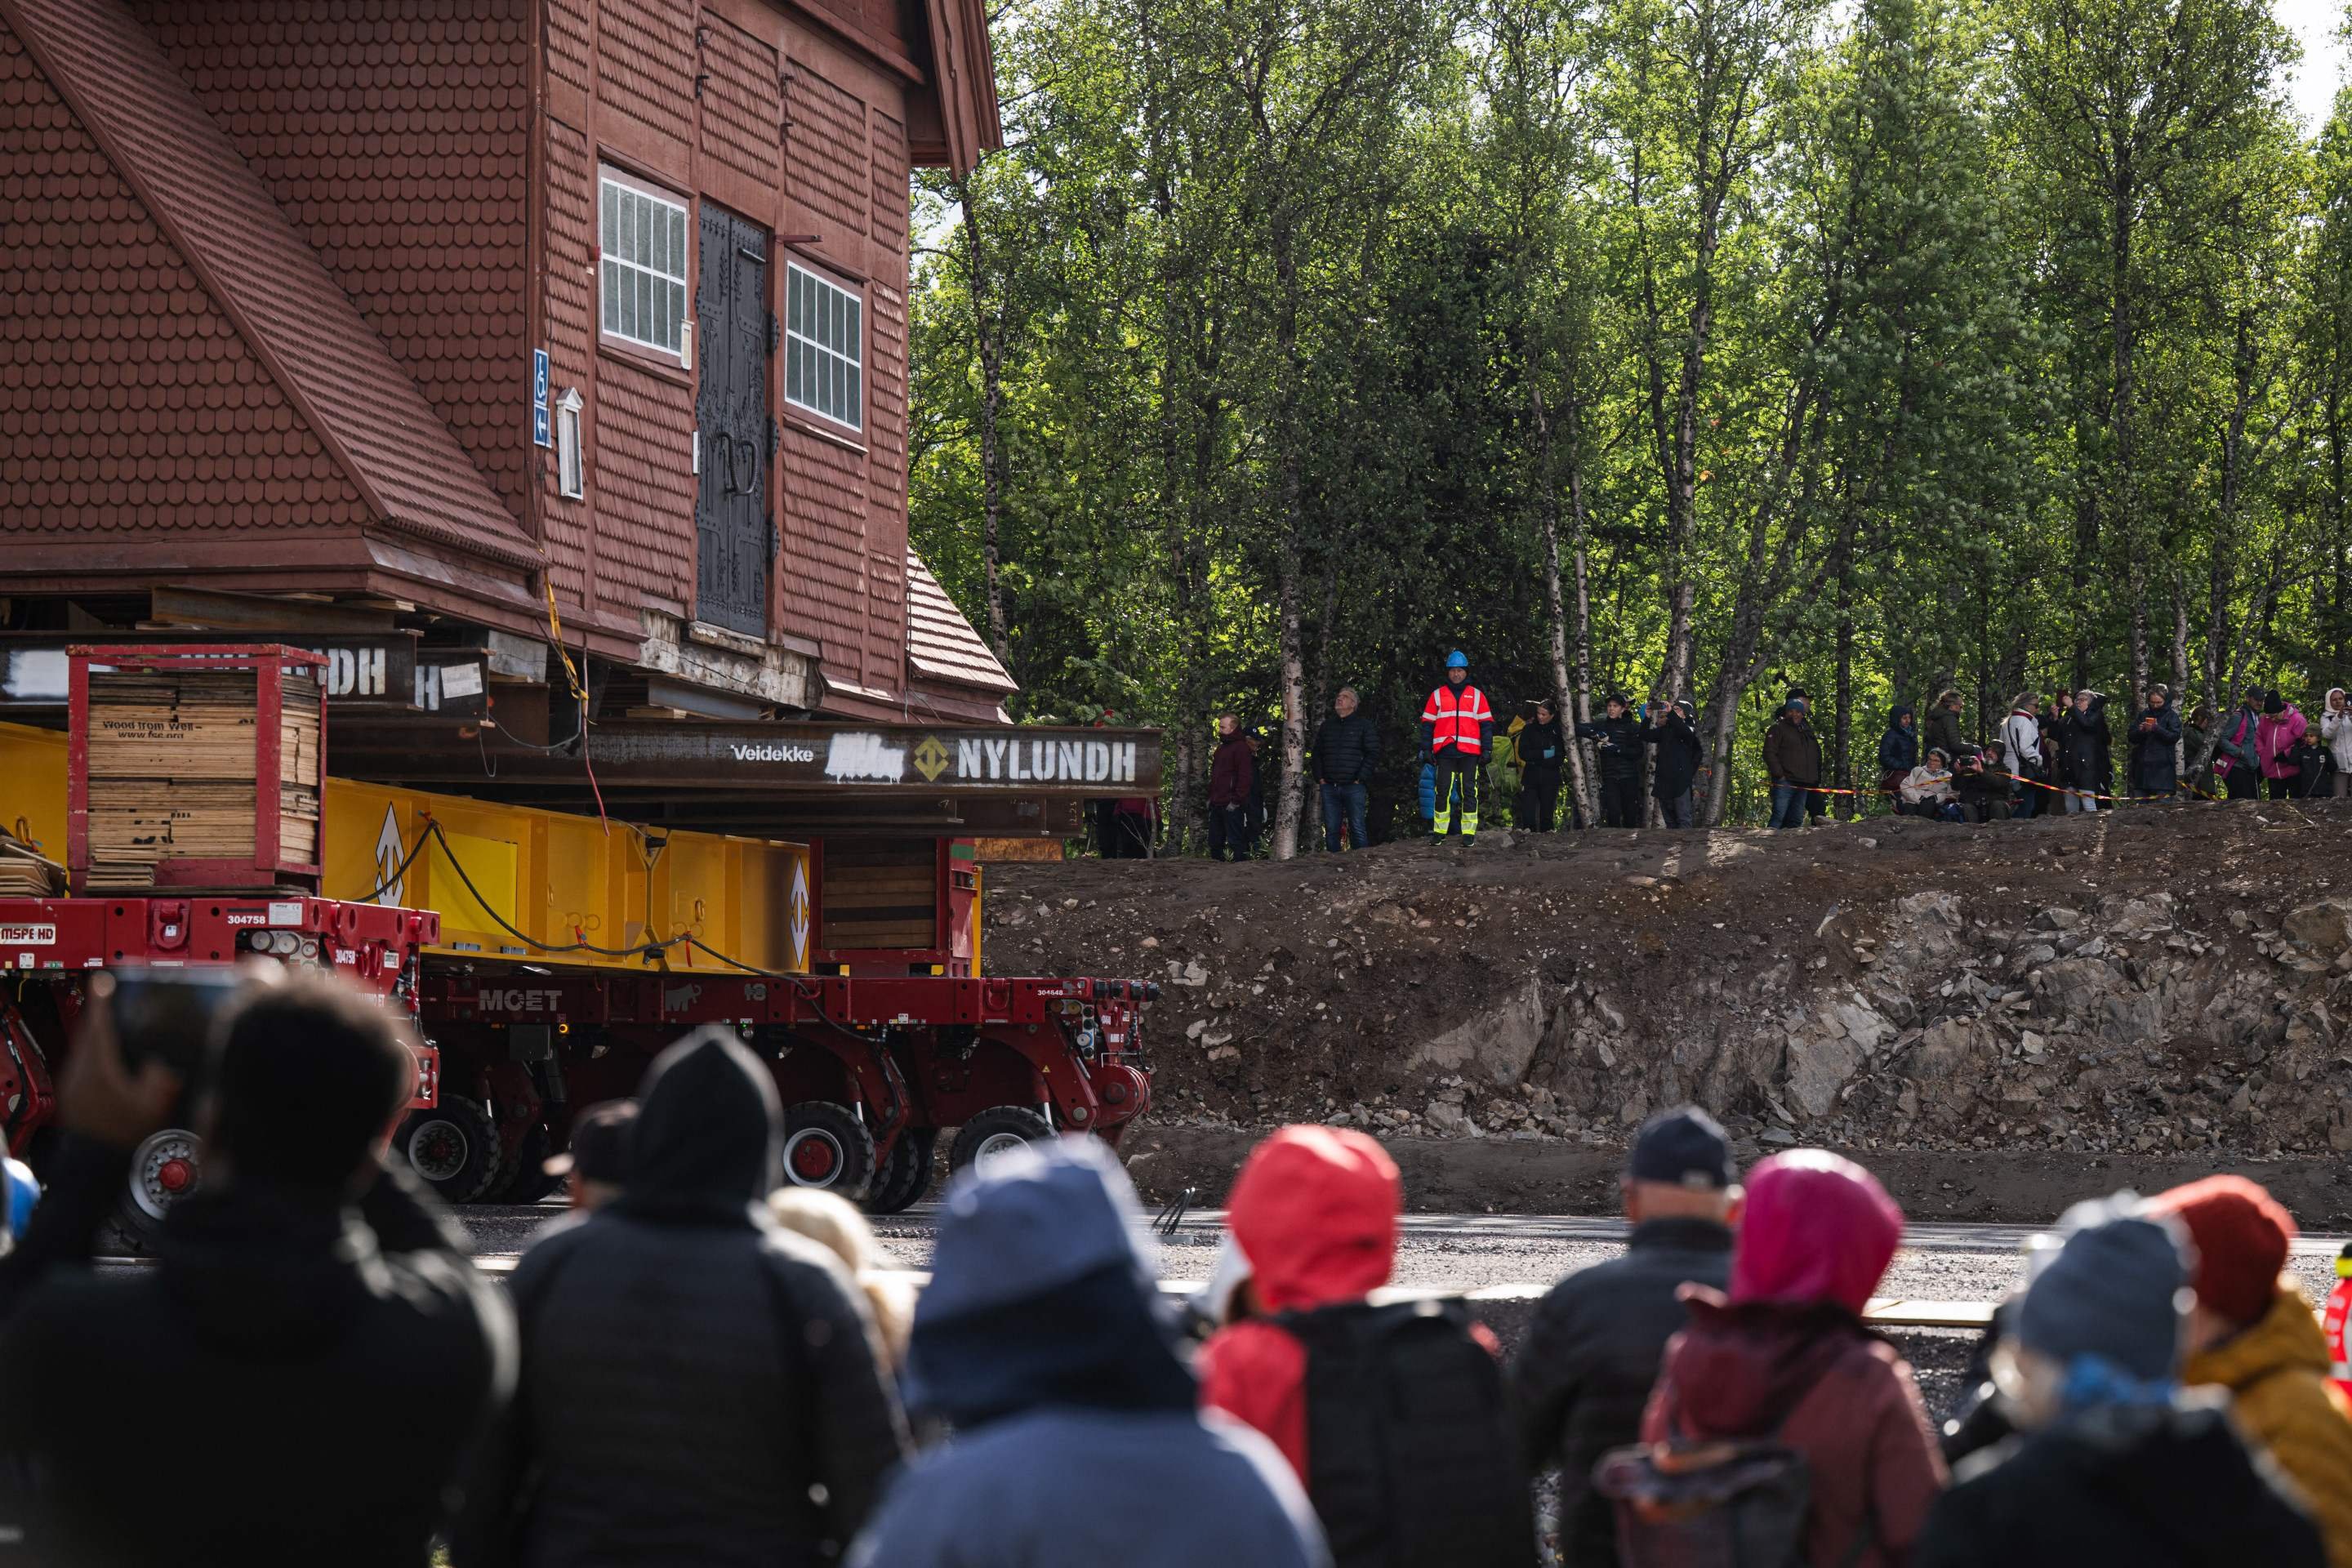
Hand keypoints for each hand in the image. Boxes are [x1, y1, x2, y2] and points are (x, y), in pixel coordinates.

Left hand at [60, 982, 182, 1149]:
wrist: (95, 1165)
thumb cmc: (123, 1138)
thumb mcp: (154, 1106)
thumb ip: (161, 1079)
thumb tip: (161, 1061)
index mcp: (98, 1070)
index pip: (99, 1026)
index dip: (102, 1002)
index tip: (104, 981)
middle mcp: (79, 1073)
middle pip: (88, 1033)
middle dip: (100, 1014)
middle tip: (110, 997)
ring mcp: (72, 1086)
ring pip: (83, 1048)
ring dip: (97, 1033)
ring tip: (111, 1024)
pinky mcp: (72, 1097)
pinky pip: (82, 1063)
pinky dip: (94, 1052)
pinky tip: (107, 1058)